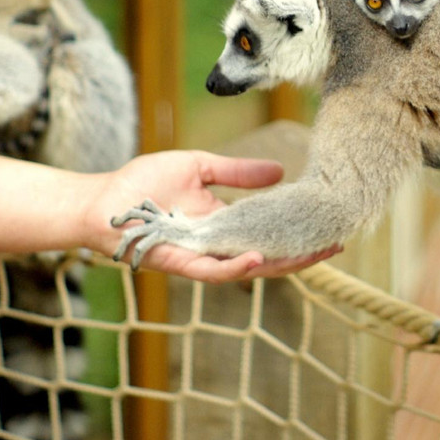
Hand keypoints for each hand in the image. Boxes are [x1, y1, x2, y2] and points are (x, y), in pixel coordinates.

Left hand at [90, 150, 340, 282]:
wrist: (103, 200)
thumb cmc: (143, 183)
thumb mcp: (200, 167)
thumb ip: (237, 173)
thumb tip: (279, 171)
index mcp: (225, 224)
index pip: (270, 231)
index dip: (299, 229)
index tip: (329, 221)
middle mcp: (219, 245)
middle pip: (270, 255)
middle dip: (304, 253)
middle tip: (337, 243)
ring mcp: (202, 257)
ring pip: (249, 269)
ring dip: (281, 264)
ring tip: (313, 254)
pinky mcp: (182, 264)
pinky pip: (213, 272)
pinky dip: (236, 268)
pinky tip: (259, 259)